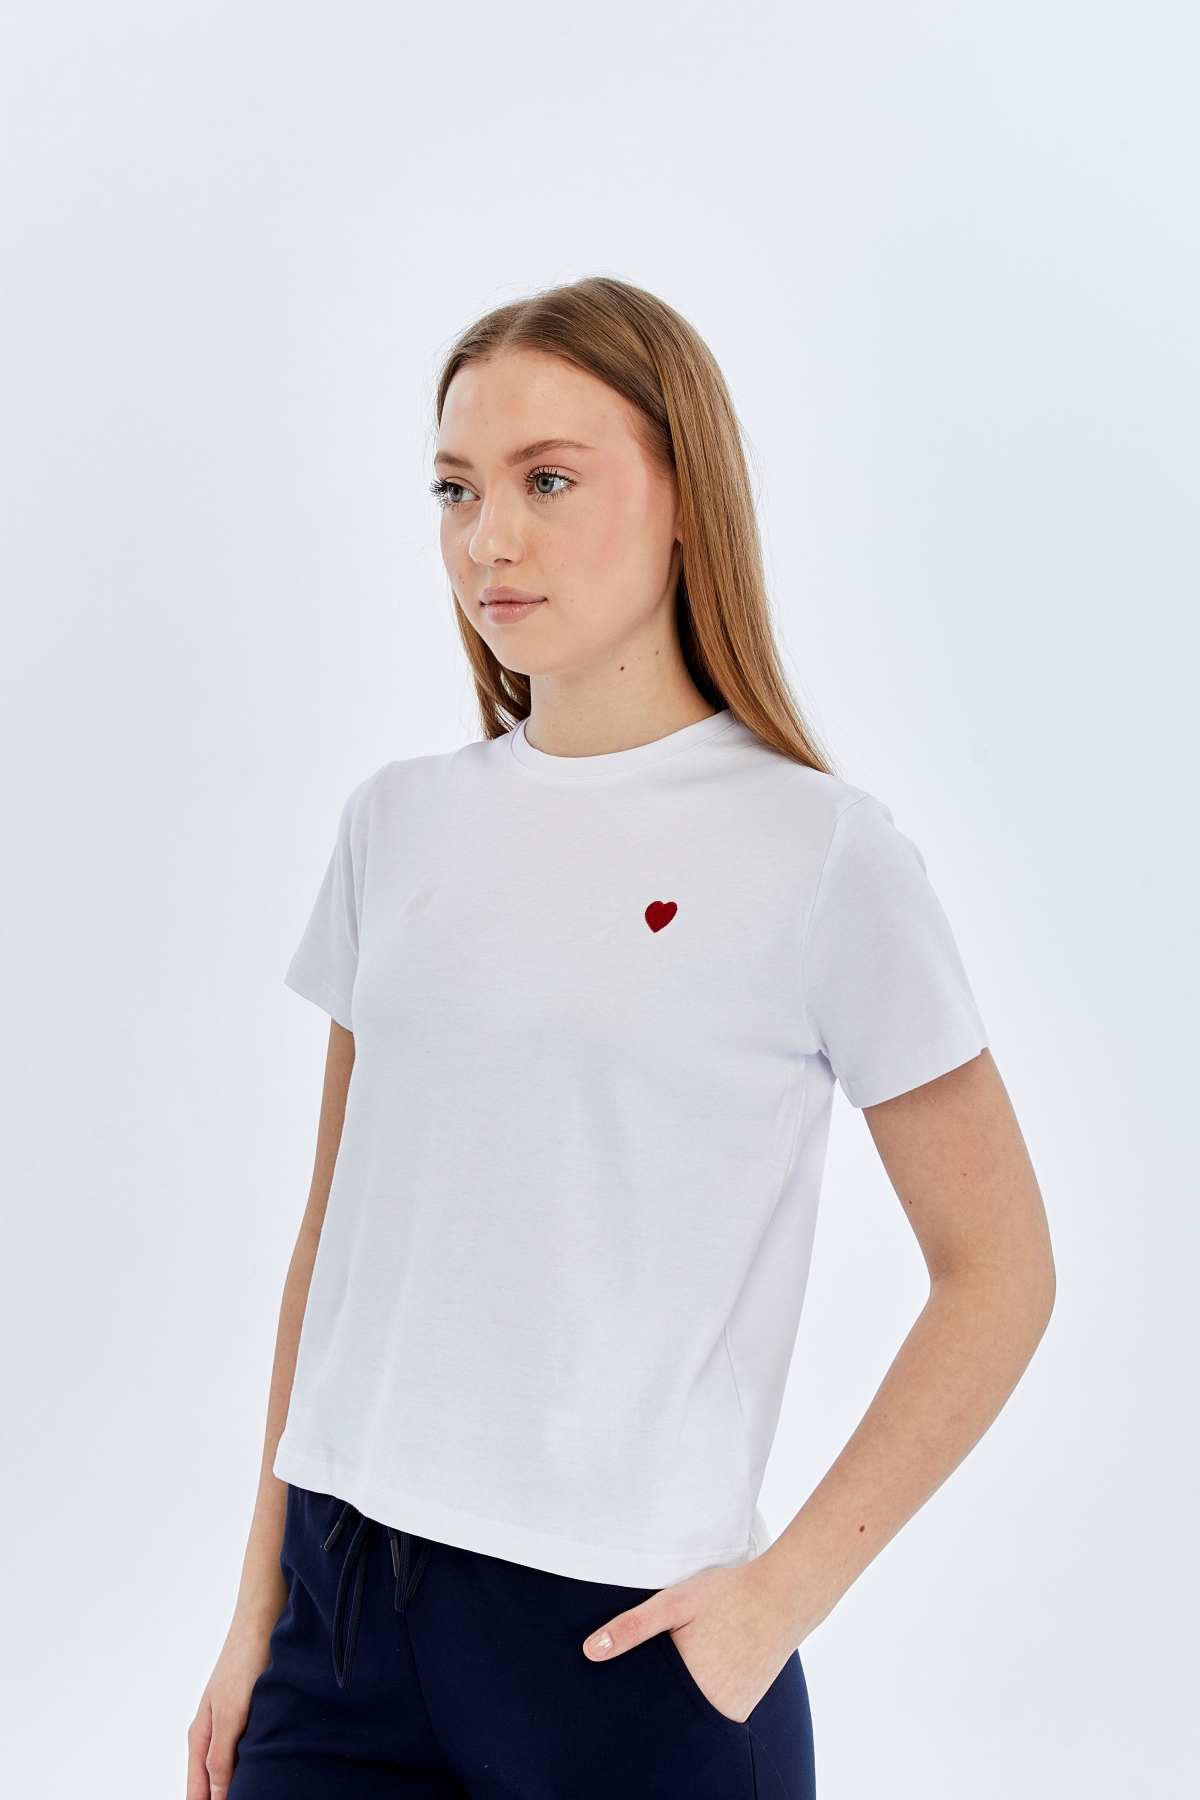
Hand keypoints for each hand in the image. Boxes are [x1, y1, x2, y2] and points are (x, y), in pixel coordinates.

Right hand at [186, 1618, 273, 1798]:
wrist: (264, 1621)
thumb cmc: (244, 1663)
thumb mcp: (230, 1715)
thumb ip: (220, 1758)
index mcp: (200, 1738)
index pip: (197, 1792)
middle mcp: (214, 1734)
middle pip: (212, 1784)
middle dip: (223, 1798)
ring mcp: (232, 1724)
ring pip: (232, 1768)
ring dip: (240, 1783)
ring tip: (257, 1792)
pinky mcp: (252, 1715)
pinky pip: (249, 1751)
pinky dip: (255, 1765)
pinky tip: (268, 1772)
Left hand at [582, 1555, 798, 1723]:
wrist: (783, 1596)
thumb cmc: (726, 1595)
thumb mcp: (674, 1602)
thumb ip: (633, 1627)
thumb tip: (591, 1651)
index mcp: (689, 1687)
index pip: (647, 1705)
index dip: (634, 1695)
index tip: (632, 1679)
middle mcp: (712, 1709)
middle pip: (668, 1711)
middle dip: (658, 1696)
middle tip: (665, 1660)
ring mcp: (730, 1713)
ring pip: (690, 1714)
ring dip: (681, 1697)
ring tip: (689, 1660)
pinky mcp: (743, 1710)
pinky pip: (711, 1712)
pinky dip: (702, 1697)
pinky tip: (706, 1668)